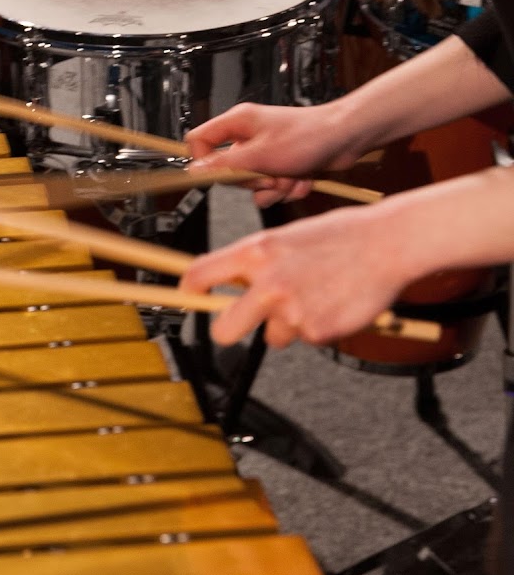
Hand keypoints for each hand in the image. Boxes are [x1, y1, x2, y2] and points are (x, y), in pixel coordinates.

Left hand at [181, 203, 410, 348]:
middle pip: (223, 331)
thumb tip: (229, 280)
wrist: (386, 243)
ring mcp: (292, 311)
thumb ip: (256, 261)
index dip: (189, 290)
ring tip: (314, 296)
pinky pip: (307, 339)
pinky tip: (333, 303)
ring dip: (287, 325)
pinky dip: (317, 327)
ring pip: (273, 337)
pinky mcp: (317, 331)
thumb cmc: (338, 236)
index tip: (188, 296)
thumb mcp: (285, 237)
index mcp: (255, 252)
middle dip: (227, 330)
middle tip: (238, 324)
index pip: (200, 275)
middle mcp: (267, 283)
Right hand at [185, 100, 363, 207]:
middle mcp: (249, 137)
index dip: (204, 162)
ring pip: (254, 185)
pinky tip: (303, 178)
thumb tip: (194, 170)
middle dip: (253, 182)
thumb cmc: (309, 136)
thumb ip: (224, 165)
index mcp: (238, 124)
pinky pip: (274, 188)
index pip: (200, 141)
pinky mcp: (282, 164)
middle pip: (229, 171)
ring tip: (291, 176)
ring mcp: (266, 151)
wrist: (347, 137)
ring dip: (274, 188)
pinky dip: (289, 188)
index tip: (220, 176)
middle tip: (271, 175)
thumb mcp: (260, 155)